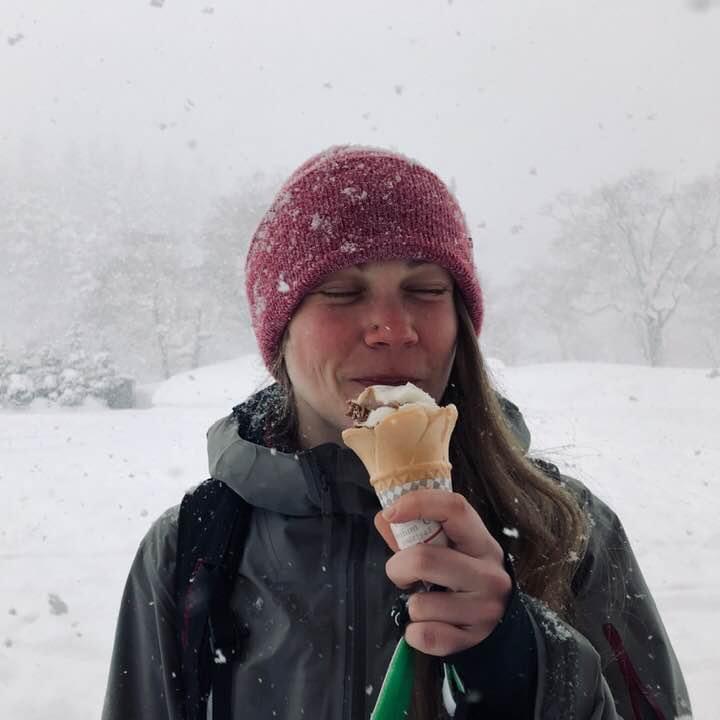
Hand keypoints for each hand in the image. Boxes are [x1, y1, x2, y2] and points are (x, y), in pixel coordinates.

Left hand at [374, 489, 511, 656]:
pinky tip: (430, 625)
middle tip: (402, 574)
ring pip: (420, 605)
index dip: (418, 504)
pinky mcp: (474, 640)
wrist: (500, 623)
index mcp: (481, 541)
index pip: (454, 508)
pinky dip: (415, 633)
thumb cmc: (463, 576)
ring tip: (428, 602)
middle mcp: (489, 574)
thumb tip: (384, 520)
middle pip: (423, 559)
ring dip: (412, 605)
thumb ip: (416, 534)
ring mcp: (485, 609)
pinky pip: (423, 636)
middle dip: (398, 568)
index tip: (390, 513)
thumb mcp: (451, 550)